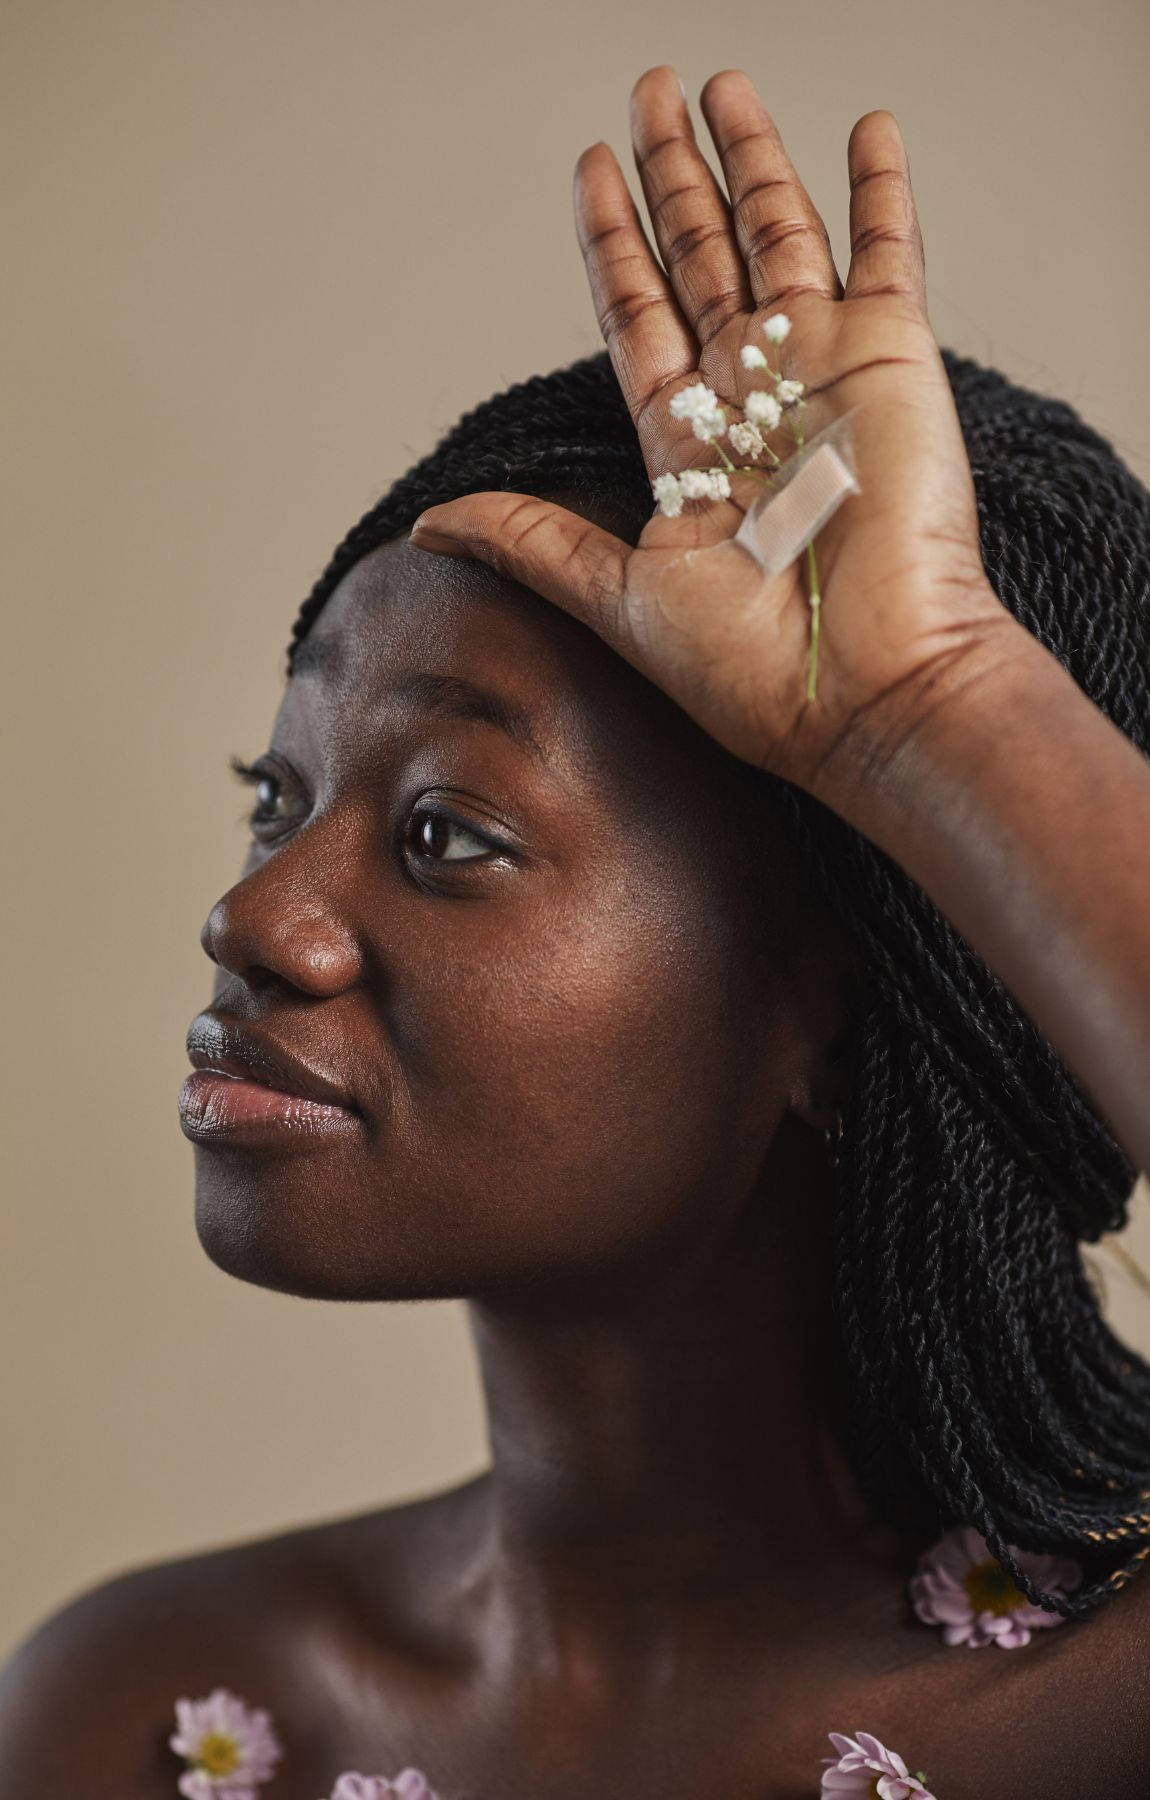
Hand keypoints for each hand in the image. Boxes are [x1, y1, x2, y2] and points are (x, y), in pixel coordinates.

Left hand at [410, 66, 1019, 804]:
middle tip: (649, 92)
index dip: (613, 241)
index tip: (590, 168)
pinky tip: (863, 128)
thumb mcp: (614, 595)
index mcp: (685, 447)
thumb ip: (531, 540)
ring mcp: (820, 369)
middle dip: (671, 174)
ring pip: (777, 233)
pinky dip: (879, 189)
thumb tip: (429, 528)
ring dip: (750, 158)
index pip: (638, 313)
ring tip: (720, 86)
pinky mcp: (891, 356)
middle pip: (699, 256)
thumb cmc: (748, 667)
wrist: (863, 685)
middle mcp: (750, 396)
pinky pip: (888, 249)